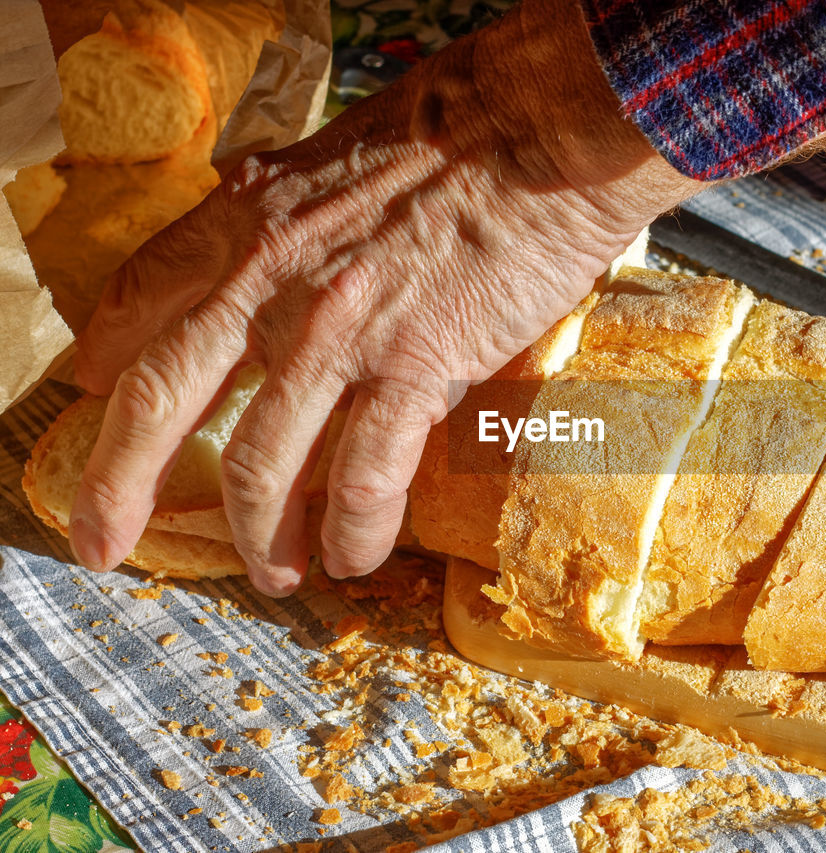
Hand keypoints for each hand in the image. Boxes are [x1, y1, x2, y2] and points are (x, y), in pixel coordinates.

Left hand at [68, 0, 701, 594]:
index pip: (144, 296)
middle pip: (163, 399)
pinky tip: (354, 556)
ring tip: (275, 571)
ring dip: (259, 537)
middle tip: (104, 541)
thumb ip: (291, 198)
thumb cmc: (459, 127)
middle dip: (119, 485)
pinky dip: (351, 533)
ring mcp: (340, 333)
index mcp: (252, 220)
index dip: (109, 358)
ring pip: (261, 464)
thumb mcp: (339, 150)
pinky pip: (363, 479)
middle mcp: (274, 281)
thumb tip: (272, 212)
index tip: (97, 398)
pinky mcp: (416, 369)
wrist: (541, 129)